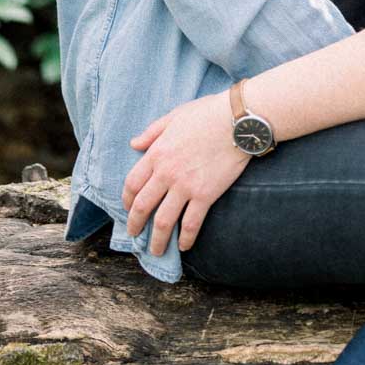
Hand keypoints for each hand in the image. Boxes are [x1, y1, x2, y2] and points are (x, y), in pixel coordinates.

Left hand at [122, 91, 249, 256]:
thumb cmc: (207, 114)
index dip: (127, 200)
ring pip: (163, 221)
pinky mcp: (205, 195)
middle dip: (135, 224)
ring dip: (157, 240)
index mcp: (157, 153)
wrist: (237, 121)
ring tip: (155, 250)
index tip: (128, 208)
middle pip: (143, 206)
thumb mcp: (174, 116)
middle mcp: (167, 173)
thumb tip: (134, 144)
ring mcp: (185, 186)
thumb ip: (152, 132)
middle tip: (135, 235)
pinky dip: (185, 238)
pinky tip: (184, 246)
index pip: (132, 183)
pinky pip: (191, 223)